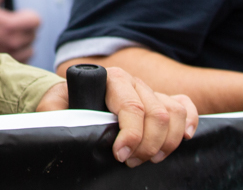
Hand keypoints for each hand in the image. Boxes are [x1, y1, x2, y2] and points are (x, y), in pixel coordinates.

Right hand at [0, 0, 39, 61]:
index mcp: (10, 25)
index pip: (36, 20)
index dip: (30, 16)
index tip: (20, 15)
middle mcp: (13, 42)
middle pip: (34, 34)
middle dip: (26, 28)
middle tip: (12, 26)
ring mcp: (11, 55)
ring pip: (30, 48)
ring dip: (24, 43)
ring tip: (10, 37)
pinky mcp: (8, 64)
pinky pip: (24, 60)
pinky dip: (20, 54)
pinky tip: (8, 48)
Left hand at [36, 66, 196, 164]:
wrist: (77, 94)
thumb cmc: (68, 101)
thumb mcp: (56, 104)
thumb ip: (52, 110)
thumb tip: (55, 120)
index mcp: (112, 80)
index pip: (132, 108)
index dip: (131, 136)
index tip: (120, 155)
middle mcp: (135, 82)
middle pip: (158, 115)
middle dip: (148, 145)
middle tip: (131, 162)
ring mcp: (151, 91)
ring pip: (175, 113)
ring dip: (168, 141)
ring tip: (150, 158)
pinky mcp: (162, 100)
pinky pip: (185, 105)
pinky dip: (190, 122)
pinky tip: (184, 138)